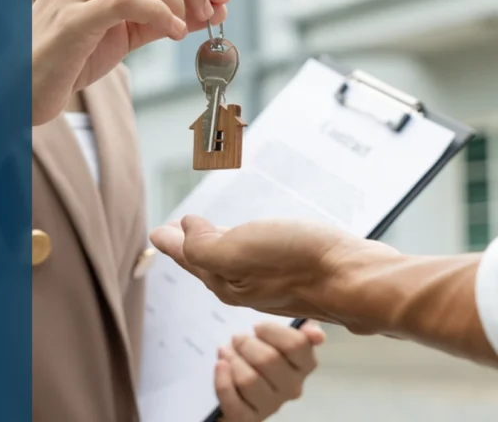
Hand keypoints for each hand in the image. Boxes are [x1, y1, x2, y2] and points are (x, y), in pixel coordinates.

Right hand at [32, 0, 230, 124]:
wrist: (24, 89)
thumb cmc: (71, 59)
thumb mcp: (123, 32)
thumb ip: (160, 16)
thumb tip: (210, 9)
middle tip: (213, 9)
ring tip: (189, 26)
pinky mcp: (72, 17)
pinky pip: (127, 0)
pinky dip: (160, 14)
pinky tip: (174, 32)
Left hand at [149, 215, 395, 321]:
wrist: (358, 279)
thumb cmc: (299, 264)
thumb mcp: (237, 251)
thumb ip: (202, 245)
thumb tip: (184, 229)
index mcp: (225, 282)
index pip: (189, 258)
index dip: (172, 242)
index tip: (157, 231)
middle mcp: (246, 286)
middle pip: (209, 262)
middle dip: (189, 246)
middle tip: (174, 230)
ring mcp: (272, 280)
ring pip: (234, 260)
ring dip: (215, 244)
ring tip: (205, 231)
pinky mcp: (296, 271)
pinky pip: (259, 256)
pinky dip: (245, 244)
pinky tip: (252, 239)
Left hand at [215, 322, 324, 420]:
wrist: (240, 386)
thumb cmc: (262, 355)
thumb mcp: (281, 338)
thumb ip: (301, 330)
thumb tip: (315, 332)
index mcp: (305, 366)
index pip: (296, 344)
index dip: (271, 331)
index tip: (257, 327)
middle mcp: (292, 387)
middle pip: (268, 359)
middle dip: (246, 344)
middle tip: (236, 338)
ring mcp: (271, 405)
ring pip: (249, 380)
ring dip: (233, 360)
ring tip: (226, 352)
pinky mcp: (247, 417)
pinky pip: (233, 400)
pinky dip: (222, 380)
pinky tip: (220, 365)